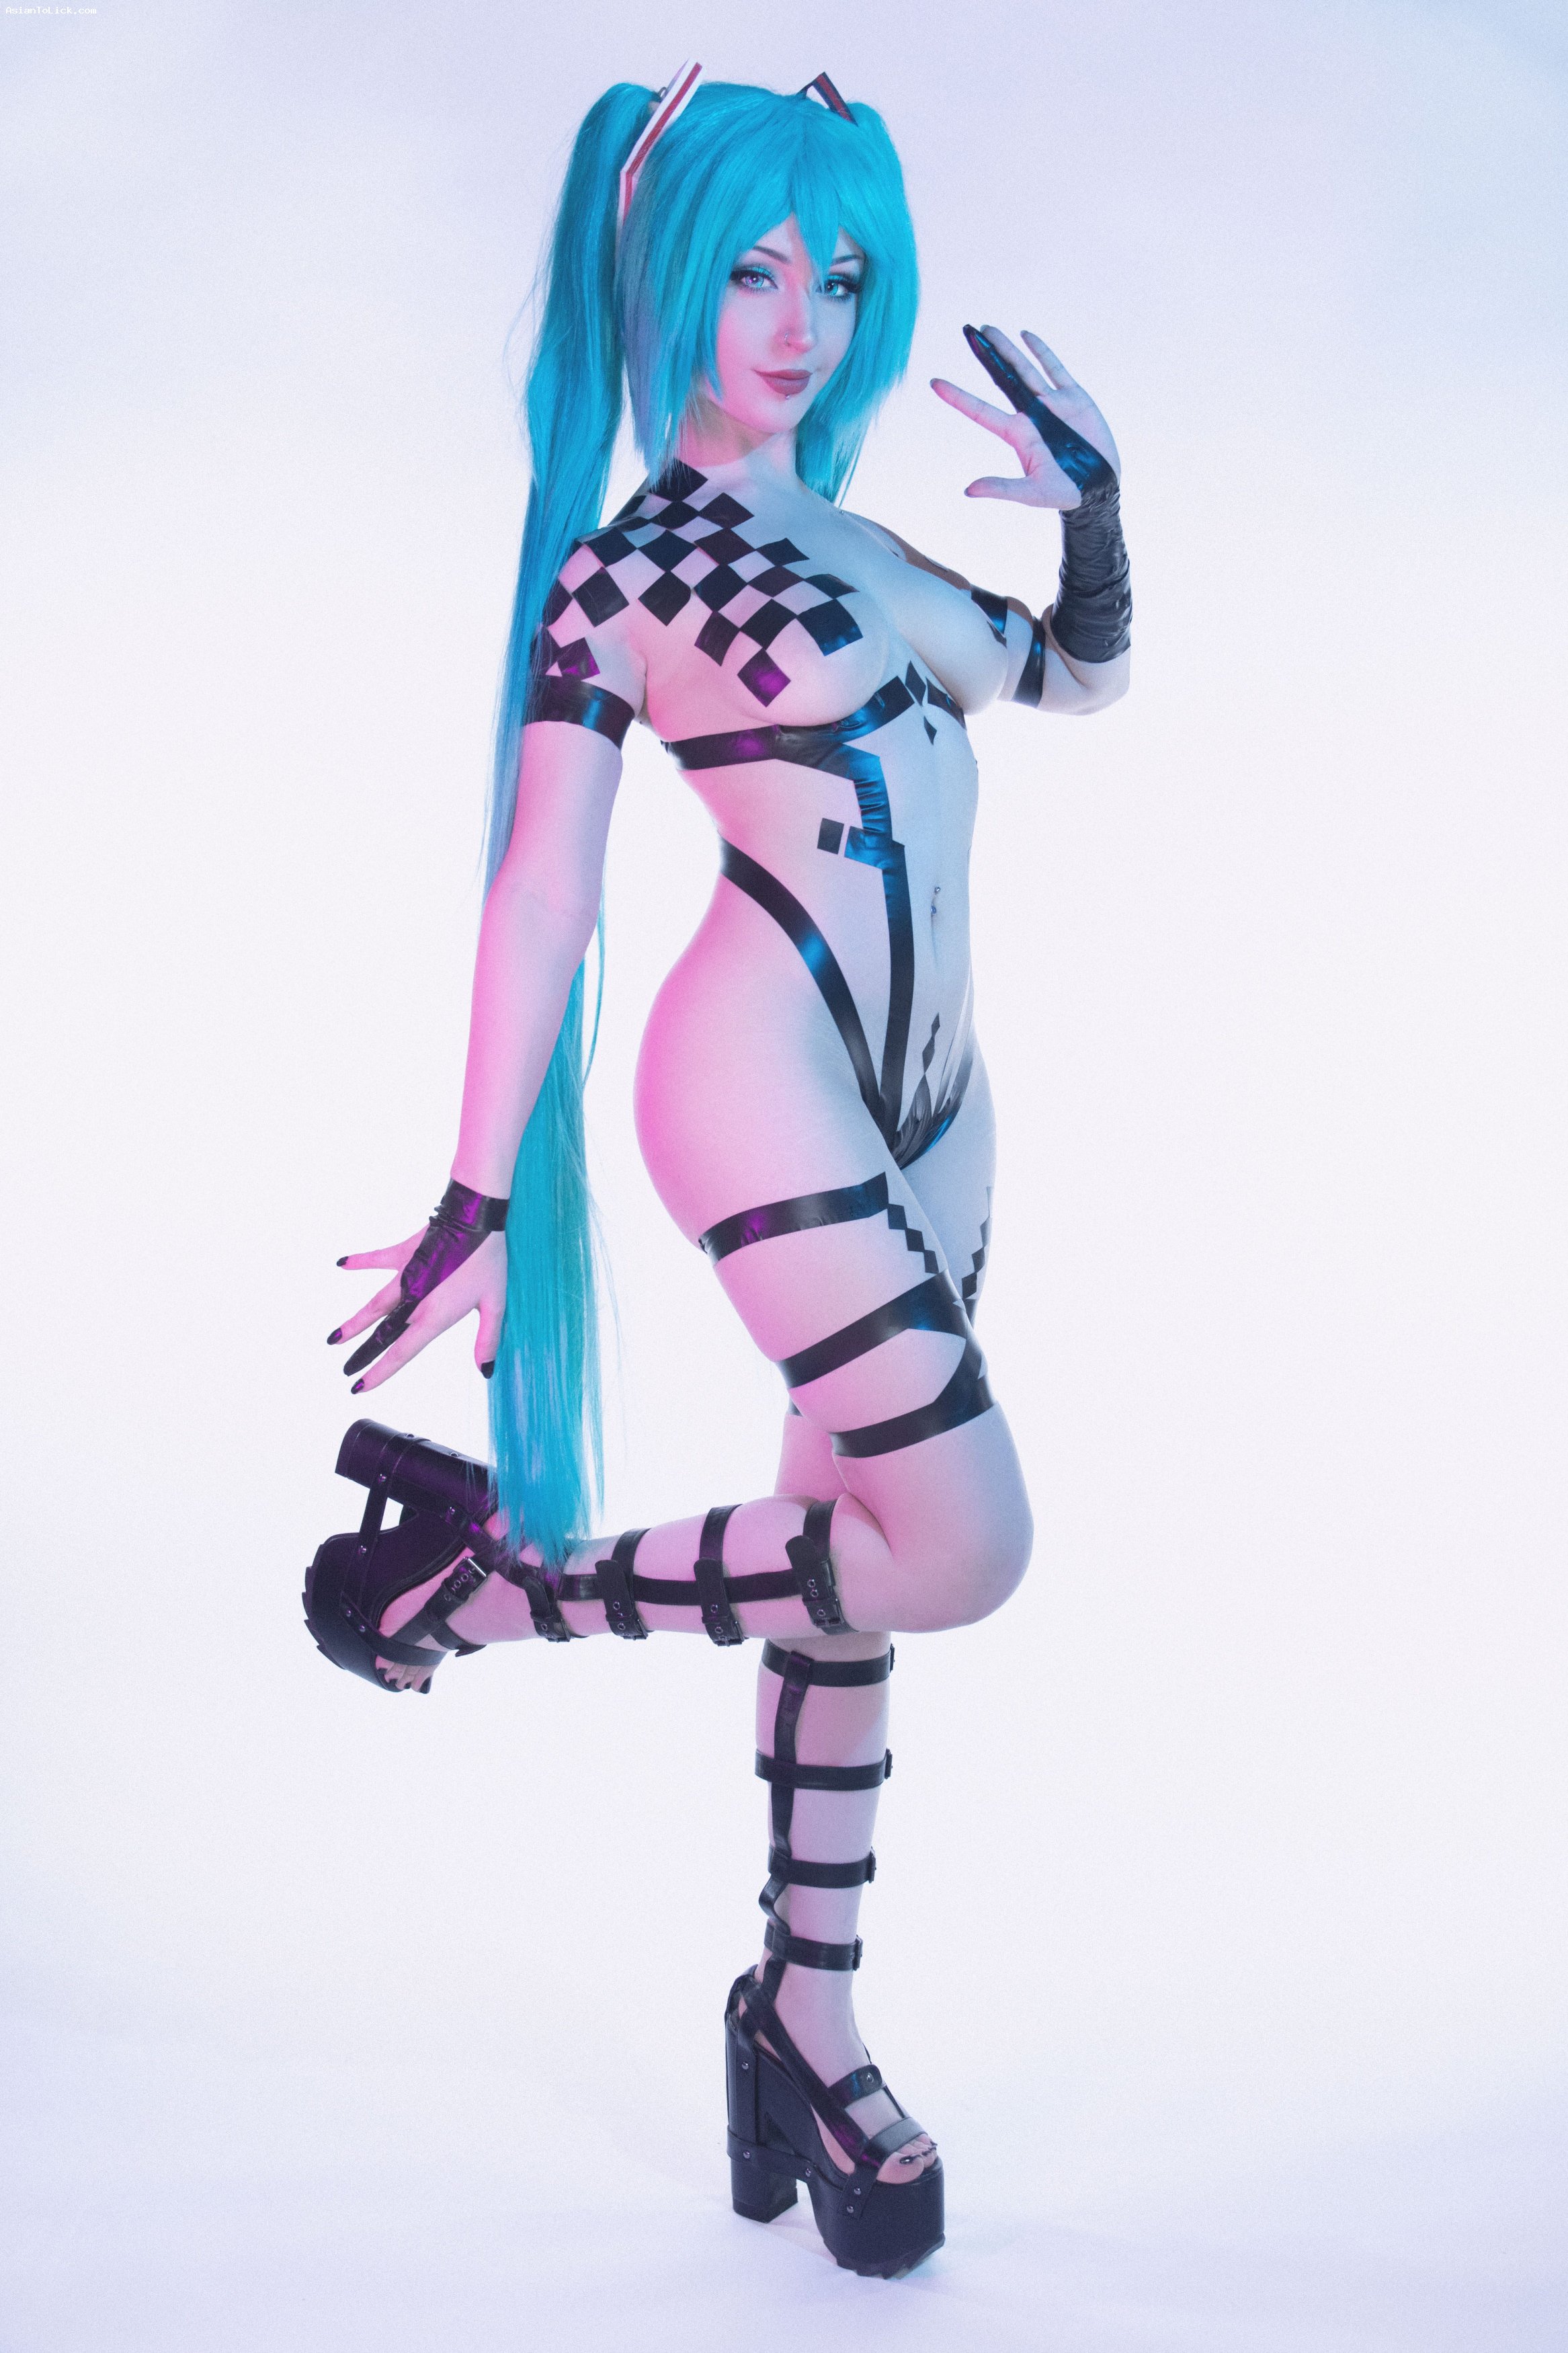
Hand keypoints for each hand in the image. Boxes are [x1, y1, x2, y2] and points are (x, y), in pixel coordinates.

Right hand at [327, 1182, 508, 1390]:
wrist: (475, 1217)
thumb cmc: (488, 1259)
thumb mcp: (494, 1303)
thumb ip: (488, 1339)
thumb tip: (485, 1370)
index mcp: (434, 1316)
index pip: (401, 1352)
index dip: (379, 1372)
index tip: (360, 1386)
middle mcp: (413, 1300)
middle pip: (381, 1334)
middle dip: (362, 1355)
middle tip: (345, 1372)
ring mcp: (405, 1275)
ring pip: (373, 1305)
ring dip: (354, 1323)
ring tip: (334, 1339)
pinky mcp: (404, 1252)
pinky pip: (377, 1259)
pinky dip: (359, 1261)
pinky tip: (341, 1264)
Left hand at [931, 325, 1119, 509]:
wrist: (1101, 487)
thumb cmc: (1064, 494)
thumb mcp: (1032, 493)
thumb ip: (1002, 488)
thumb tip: (968, 491)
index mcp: (1017, 434)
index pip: (980, 411)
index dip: (958, 397)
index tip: (934, 383)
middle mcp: (1030, 414)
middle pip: (1001, 379)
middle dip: (984, 356)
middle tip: (966, 333)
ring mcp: (1051, 403)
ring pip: (1024, 368)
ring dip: (1006, 348)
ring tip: (987, 329)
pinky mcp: (1074, 397)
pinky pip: (1055, 369)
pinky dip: (1041, 351)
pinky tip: (1025, 335)